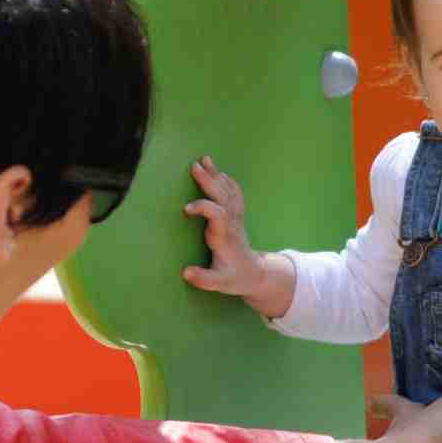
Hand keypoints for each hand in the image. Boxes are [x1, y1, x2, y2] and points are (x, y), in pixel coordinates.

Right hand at [182, 157, 296, 317]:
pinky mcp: (237, 217)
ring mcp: (236, 219)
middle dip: (209, 181)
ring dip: (216, 175)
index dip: (203, 208)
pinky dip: (228, 181)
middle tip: (194, 165)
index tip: (186, 208)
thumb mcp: (219, 283)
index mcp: (225, 238)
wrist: (255, 274)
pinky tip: (219, 172)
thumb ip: (204, 278)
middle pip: (223, 197)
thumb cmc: (234, 278)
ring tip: (204, 159)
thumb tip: (186, 272)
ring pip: (228, 192)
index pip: (218, 215)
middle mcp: (232, 224)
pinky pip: (235, 195)